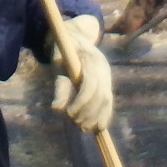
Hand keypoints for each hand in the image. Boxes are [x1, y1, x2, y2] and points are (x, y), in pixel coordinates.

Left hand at [51, 13, 114, 132]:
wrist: (77, 38)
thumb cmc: (63, 52)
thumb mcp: (58, 64)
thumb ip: (59, 86)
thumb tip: (56, 109)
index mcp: (91, 60)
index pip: (90, 85)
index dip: (80, 102)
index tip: (68, 113)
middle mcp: (103, 69)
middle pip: (101, 96)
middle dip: (89, 113)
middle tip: (75, 123)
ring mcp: (107, 76)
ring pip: (107, 100)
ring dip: (96, 117)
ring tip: (83, 128)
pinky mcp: (107, 84)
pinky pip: (109, 101)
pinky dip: (105, 115)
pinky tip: (98, 128)